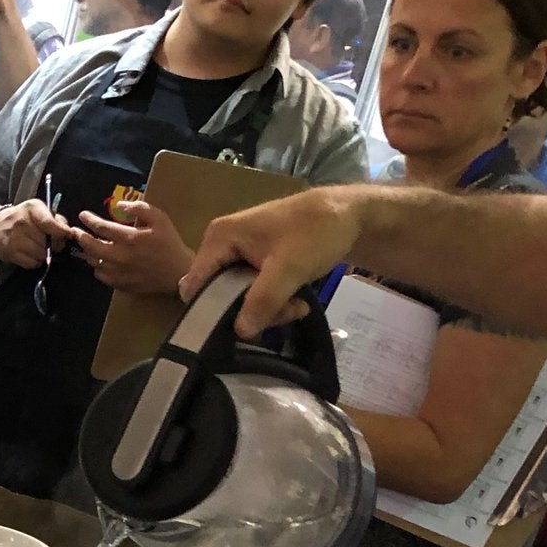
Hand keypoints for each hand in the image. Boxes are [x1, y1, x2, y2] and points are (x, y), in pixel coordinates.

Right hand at [0, 199, 71, 270]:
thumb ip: (54, 218)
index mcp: (32, 209)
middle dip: (55, 245)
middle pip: (48, 242)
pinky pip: (31, 263)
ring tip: (42, 249)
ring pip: (41, 254)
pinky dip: (35, 261)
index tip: (67, 235)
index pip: (49, 223)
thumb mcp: (38, 210)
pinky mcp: (10, 253)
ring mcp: (14, 239)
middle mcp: (21, 223)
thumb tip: (67, 231)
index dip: (61, 232)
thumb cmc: (22, 217)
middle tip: (53, 244)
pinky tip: (32, 255)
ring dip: (45, 254)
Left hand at [74, 199, 192, 294]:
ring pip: (94, 262)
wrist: (179, 272)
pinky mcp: (120, 284)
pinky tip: (99, 261)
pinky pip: (101, 276)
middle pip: (91, 246)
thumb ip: (140, 208)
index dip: (89, 220)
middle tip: (75, 231)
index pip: (101, 227)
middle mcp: (120, 256)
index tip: (82, 215)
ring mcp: (118, 272)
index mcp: (130, 238)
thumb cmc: (169, 243)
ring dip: (87, 252)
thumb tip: (119, 206)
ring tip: (86, 245)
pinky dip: (97, 267)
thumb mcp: (160, 219)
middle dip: (81, 237)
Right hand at [181, 189, 367, 336]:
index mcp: (219, 238)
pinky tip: (295, 301)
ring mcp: (237, 253)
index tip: (241, 326)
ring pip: (236, 297)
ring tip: (296, 307)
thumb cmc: (317, 231)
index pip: (196, 285)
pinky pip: (251, 292)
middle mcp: (220, 245)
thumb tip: (240, 332)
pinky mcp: (253, 261)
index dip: (212, 310)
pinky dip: (272, 302)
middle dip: (247, 312)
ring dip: (266, 310)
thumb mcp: (290, 267)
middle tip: (281, 314)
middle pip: (216, 294)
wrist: (350, 214)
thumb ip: (263, 300)